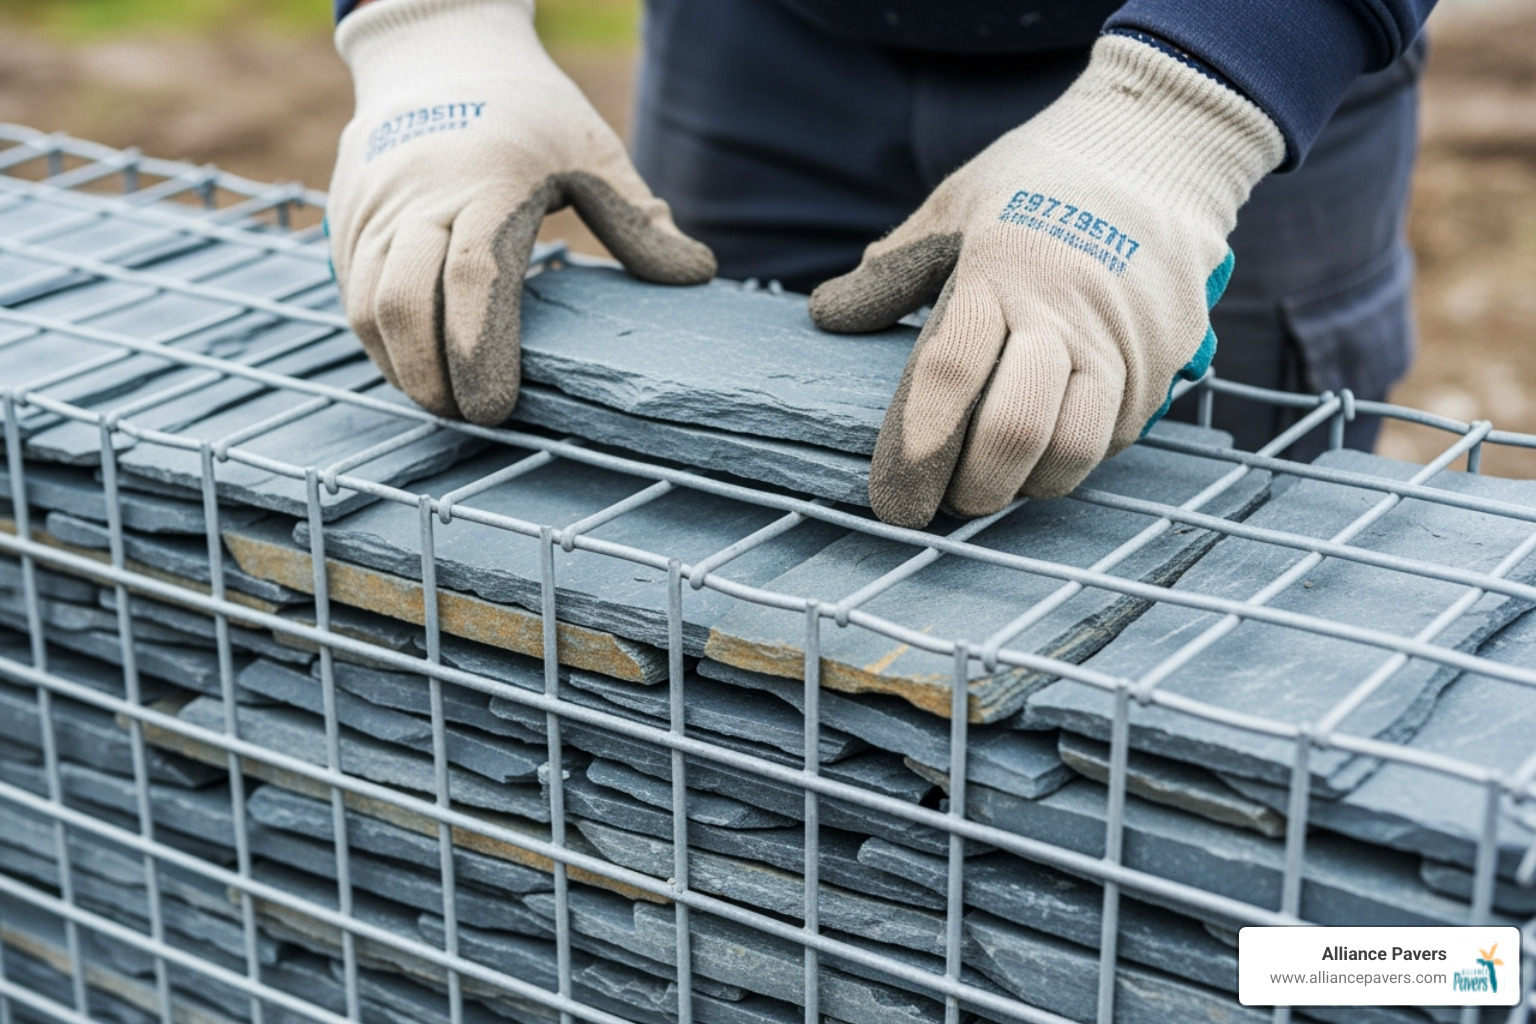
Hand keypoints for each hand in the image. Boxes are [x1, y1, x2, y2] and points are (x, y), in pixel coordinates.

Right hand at [328, 0, 714, 423]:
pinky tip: (416, 367)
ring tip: (442, 402)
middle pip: (404, 304)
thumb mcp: (592, 151)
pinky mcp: (347, 219)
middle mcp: (420, 195)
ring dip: (400, 368)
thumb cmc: (528, 114)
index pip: (476, 278)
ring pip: (365, 307)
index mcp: (489, 181)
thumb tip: (696, 275)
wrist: (435, 55)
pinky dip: (380, 342)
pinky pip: (351, 294)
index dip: (482, 352)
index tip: (498, 409)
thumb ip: (637, 219)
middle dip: (432, 377)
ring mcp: (373, 207)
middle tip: (468, 418)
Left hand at [810, 36, 1283, 527]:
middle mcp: (1062, 311)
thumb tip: (828, 316)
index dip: (913, 452)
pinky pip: (1114, 439)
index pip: (946, 376)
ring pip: (1073, 451)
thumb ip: (892, 270)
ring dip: (1025, 484)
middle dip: (969, 488)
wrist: (1160, 149)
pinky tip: (1044, 450)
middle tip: (944, 502)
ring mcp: (1121, 340)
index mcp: (998, 270)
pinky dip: (1071, 460)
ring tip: (995, 480)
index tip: (891, 502)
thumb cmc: (1040, 180)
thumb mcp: (955, 204)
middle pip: (1012, 430)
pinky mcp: (1162, 362)